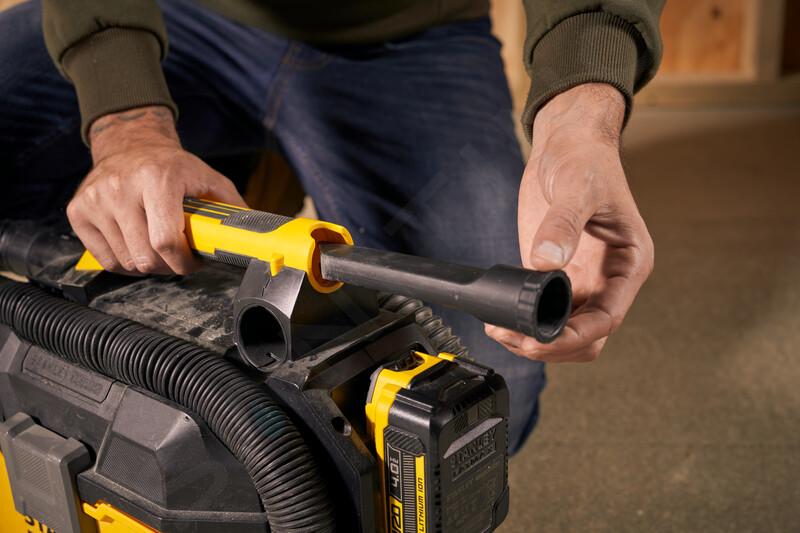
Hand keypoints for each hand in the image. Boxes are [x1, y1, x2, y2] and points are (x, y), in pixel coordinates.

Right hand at [67, 106, 245, 274]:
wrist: (130, 144)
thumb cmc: (174, 167)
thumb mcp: (209, 179)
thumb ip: (232, 208)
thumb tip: (252, 237)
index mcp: (157, 177)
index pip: (166, 240)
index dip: (183, 262)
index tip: (193, 261)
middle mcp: (121, 187)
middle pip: (145, 257)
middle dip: (168, 267)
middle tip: (179, 258)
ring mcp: (96, 199)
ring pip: (125, 262)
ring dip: (147, 265)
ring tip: (159, 249)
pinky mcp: (78, 210)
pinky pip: (105, 258)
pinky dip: (124, 262)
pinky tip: (137, 246)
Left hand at [485, 83, 653, 361]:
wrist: (567, 141)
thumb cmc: (587, 159)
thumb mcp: (578, 187)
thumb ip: (563, 225)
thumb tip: (546, 263)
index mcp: (629, 264)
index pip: (608, 318)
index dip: (574, 336)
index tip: (541, 338)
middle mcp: (608, 279)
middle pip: (587, 336)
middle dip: (552, 345)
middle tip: (514, 337)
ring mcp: (580, 279)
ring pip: (564, 330)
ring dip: (535, 338)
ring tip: (501, 330)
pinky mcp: (553, 273)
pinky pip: (542, 310)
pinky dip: (523, 321)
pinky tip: (499, 316)